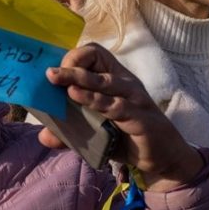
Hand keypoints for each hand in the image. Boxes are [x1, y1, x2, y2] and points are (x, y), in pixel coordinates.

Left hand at [39, 44, 203, 191]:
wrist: (164, 156)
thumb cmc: (127, 136)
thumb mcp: (96, 130)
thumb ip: (70, 131)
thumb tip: (44, 136)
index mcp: (113, 77)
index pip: (93, 53)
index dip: (73, 58)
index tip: (55, 72)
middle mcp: (124, 82)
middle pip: (97, 61)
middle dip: (71, 65)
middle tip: (49, 74)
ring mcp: (133, 97)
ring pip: (104, 81)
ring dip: (79, 79)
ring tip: (57, 80)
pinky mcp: (139, 116)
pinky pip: (115, 105)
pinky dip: (95, 101)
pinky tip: (78, 98)